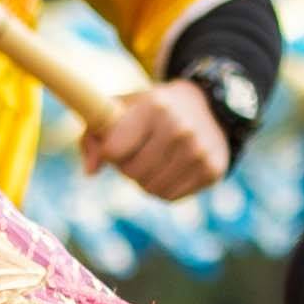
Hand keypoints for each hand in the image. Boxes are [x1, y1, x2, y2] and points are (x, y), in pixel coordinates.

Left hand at [85, 84, 230, 197]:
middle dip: (128, 167)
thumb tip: (91, 172)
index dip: (111, 151)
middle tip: (138, 152)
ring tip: (154, 160)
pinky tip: (171, 168)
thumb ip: (93, 135)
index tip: (120, 142)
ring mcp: (198, 151)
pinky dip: (163, 188)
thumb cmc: (151, 110)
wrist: (206, 107)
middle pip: (132, 173)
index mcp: (154, 107)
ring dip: (145, 180)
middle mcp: (180, 128)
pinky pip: (170, 197)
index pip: (113, 151)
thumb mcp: (121, 108)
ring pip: (150, 189)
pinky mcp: (212, 170)